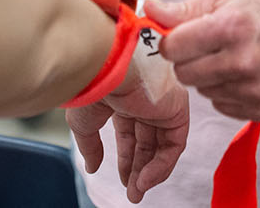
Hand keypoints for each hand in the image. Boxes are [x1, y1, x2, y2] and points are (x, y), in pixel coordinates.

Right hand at [67, 59, 188, 202]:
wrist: (105, 67)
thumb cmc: (91, 85)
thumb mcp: (83, 122)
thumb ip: (90, 146)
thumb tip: (92, 167)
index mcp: (123, 97)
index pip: (129, 133)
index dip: (126, 158)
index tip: (123, 179)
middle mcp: (144, 99)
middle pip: (147, 141)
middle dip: (138, 169)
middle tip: (132, 192)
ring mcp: (162, 103)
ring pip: (162, 144)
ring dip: (149, 172)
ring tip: (137, 191)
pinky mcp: (176, 108)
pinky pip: (174, 143)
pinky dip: (161, 165)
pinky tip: (145, 179)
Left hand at [146, 0, 259, 120]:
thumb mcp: (224, 0)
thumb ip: (182, 10)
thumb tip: (149, 9)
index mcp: (230, 28)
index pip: (172, 48)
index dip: (172, 41)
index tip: (182, 36)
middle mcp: (242, 62)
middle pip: (183, 73)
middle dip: (188, 60)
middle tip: (206, 47)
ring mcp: (253, 90)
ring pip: (201, 91)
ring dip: (207, 76)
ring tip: (228, 58)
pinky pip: (220, 105)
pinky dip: (224, 91)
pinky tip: (241, 75)